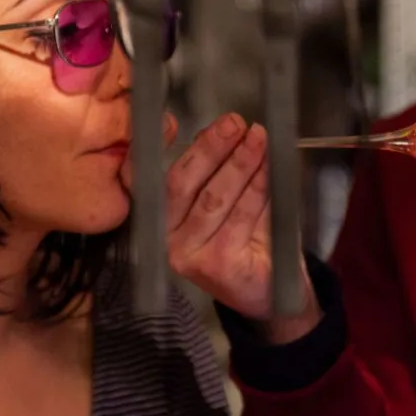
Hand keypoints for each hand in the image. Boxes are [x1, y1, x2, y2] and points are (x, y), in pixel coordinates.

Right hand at [123, 113, 320, 341]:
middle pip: (181, 183)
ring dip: (240, 163)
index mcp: (158, 218)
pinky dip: (257, 187)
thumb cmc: (246, 240)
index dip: (150, 151)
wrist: (271, 292)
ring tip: (258, 139)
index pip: (144, 180)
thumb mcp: (227, 202)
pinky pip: (241, 215)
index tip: (170, 124)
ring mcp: (188, 254)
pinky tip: (268, 169)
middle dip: (210, 148)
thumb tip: (217, 132)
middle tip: (235, 123)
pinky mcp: (217, 264)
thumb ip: (216, 172)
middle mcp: (165, 238)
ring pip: (214, 197)